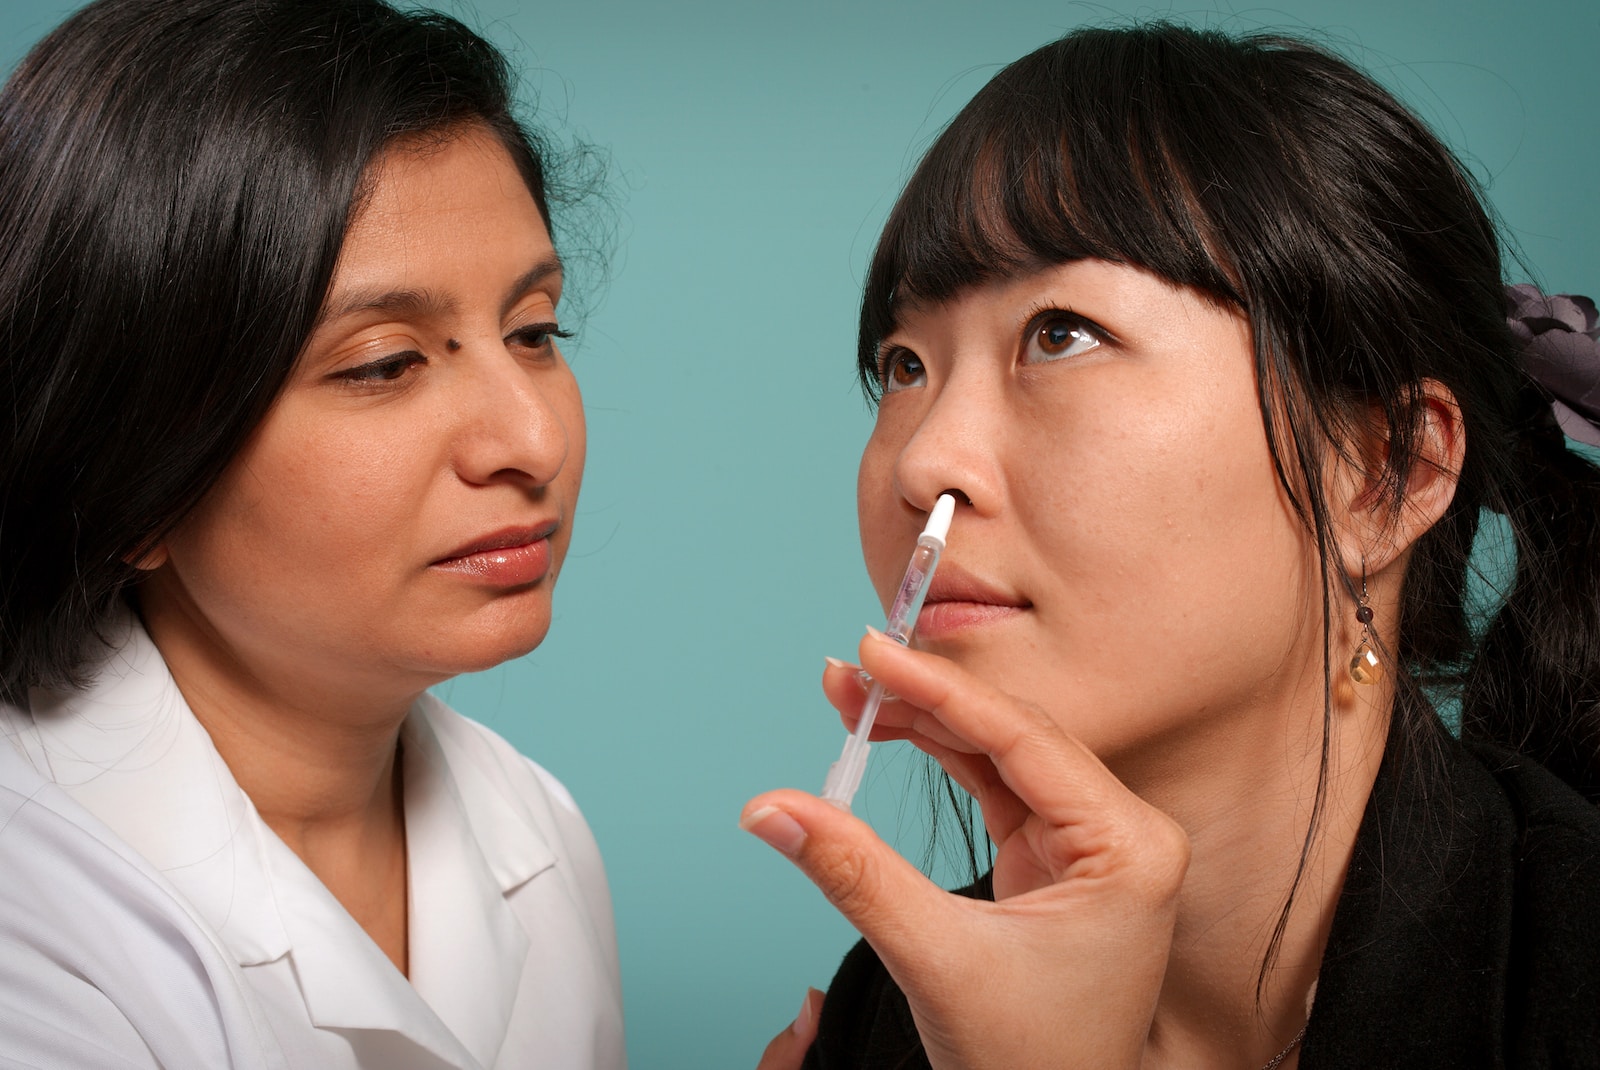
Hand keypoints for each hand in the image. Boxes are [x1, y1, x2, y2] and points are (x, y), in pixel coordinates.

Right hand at [741, 631, 1189, 1069]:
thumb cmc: (1030, 1060)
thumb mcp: (936, 959)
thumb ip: (853, 873)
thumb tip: (771, 808)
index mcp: (1131, 847)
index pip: (1025, 738)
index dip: (941, 688)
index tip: (875, 651)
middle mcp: (1123, 833)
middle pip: (1012, 733)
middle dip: (925, 698)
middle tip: (849, 668)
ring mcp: (1090, 842)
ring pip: (998, 751)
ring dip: (925, 722)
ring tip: (852, 694)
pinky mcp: (1055, 855)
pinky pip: (994, 784)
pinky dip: (939, 758)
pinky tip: (890, 729)